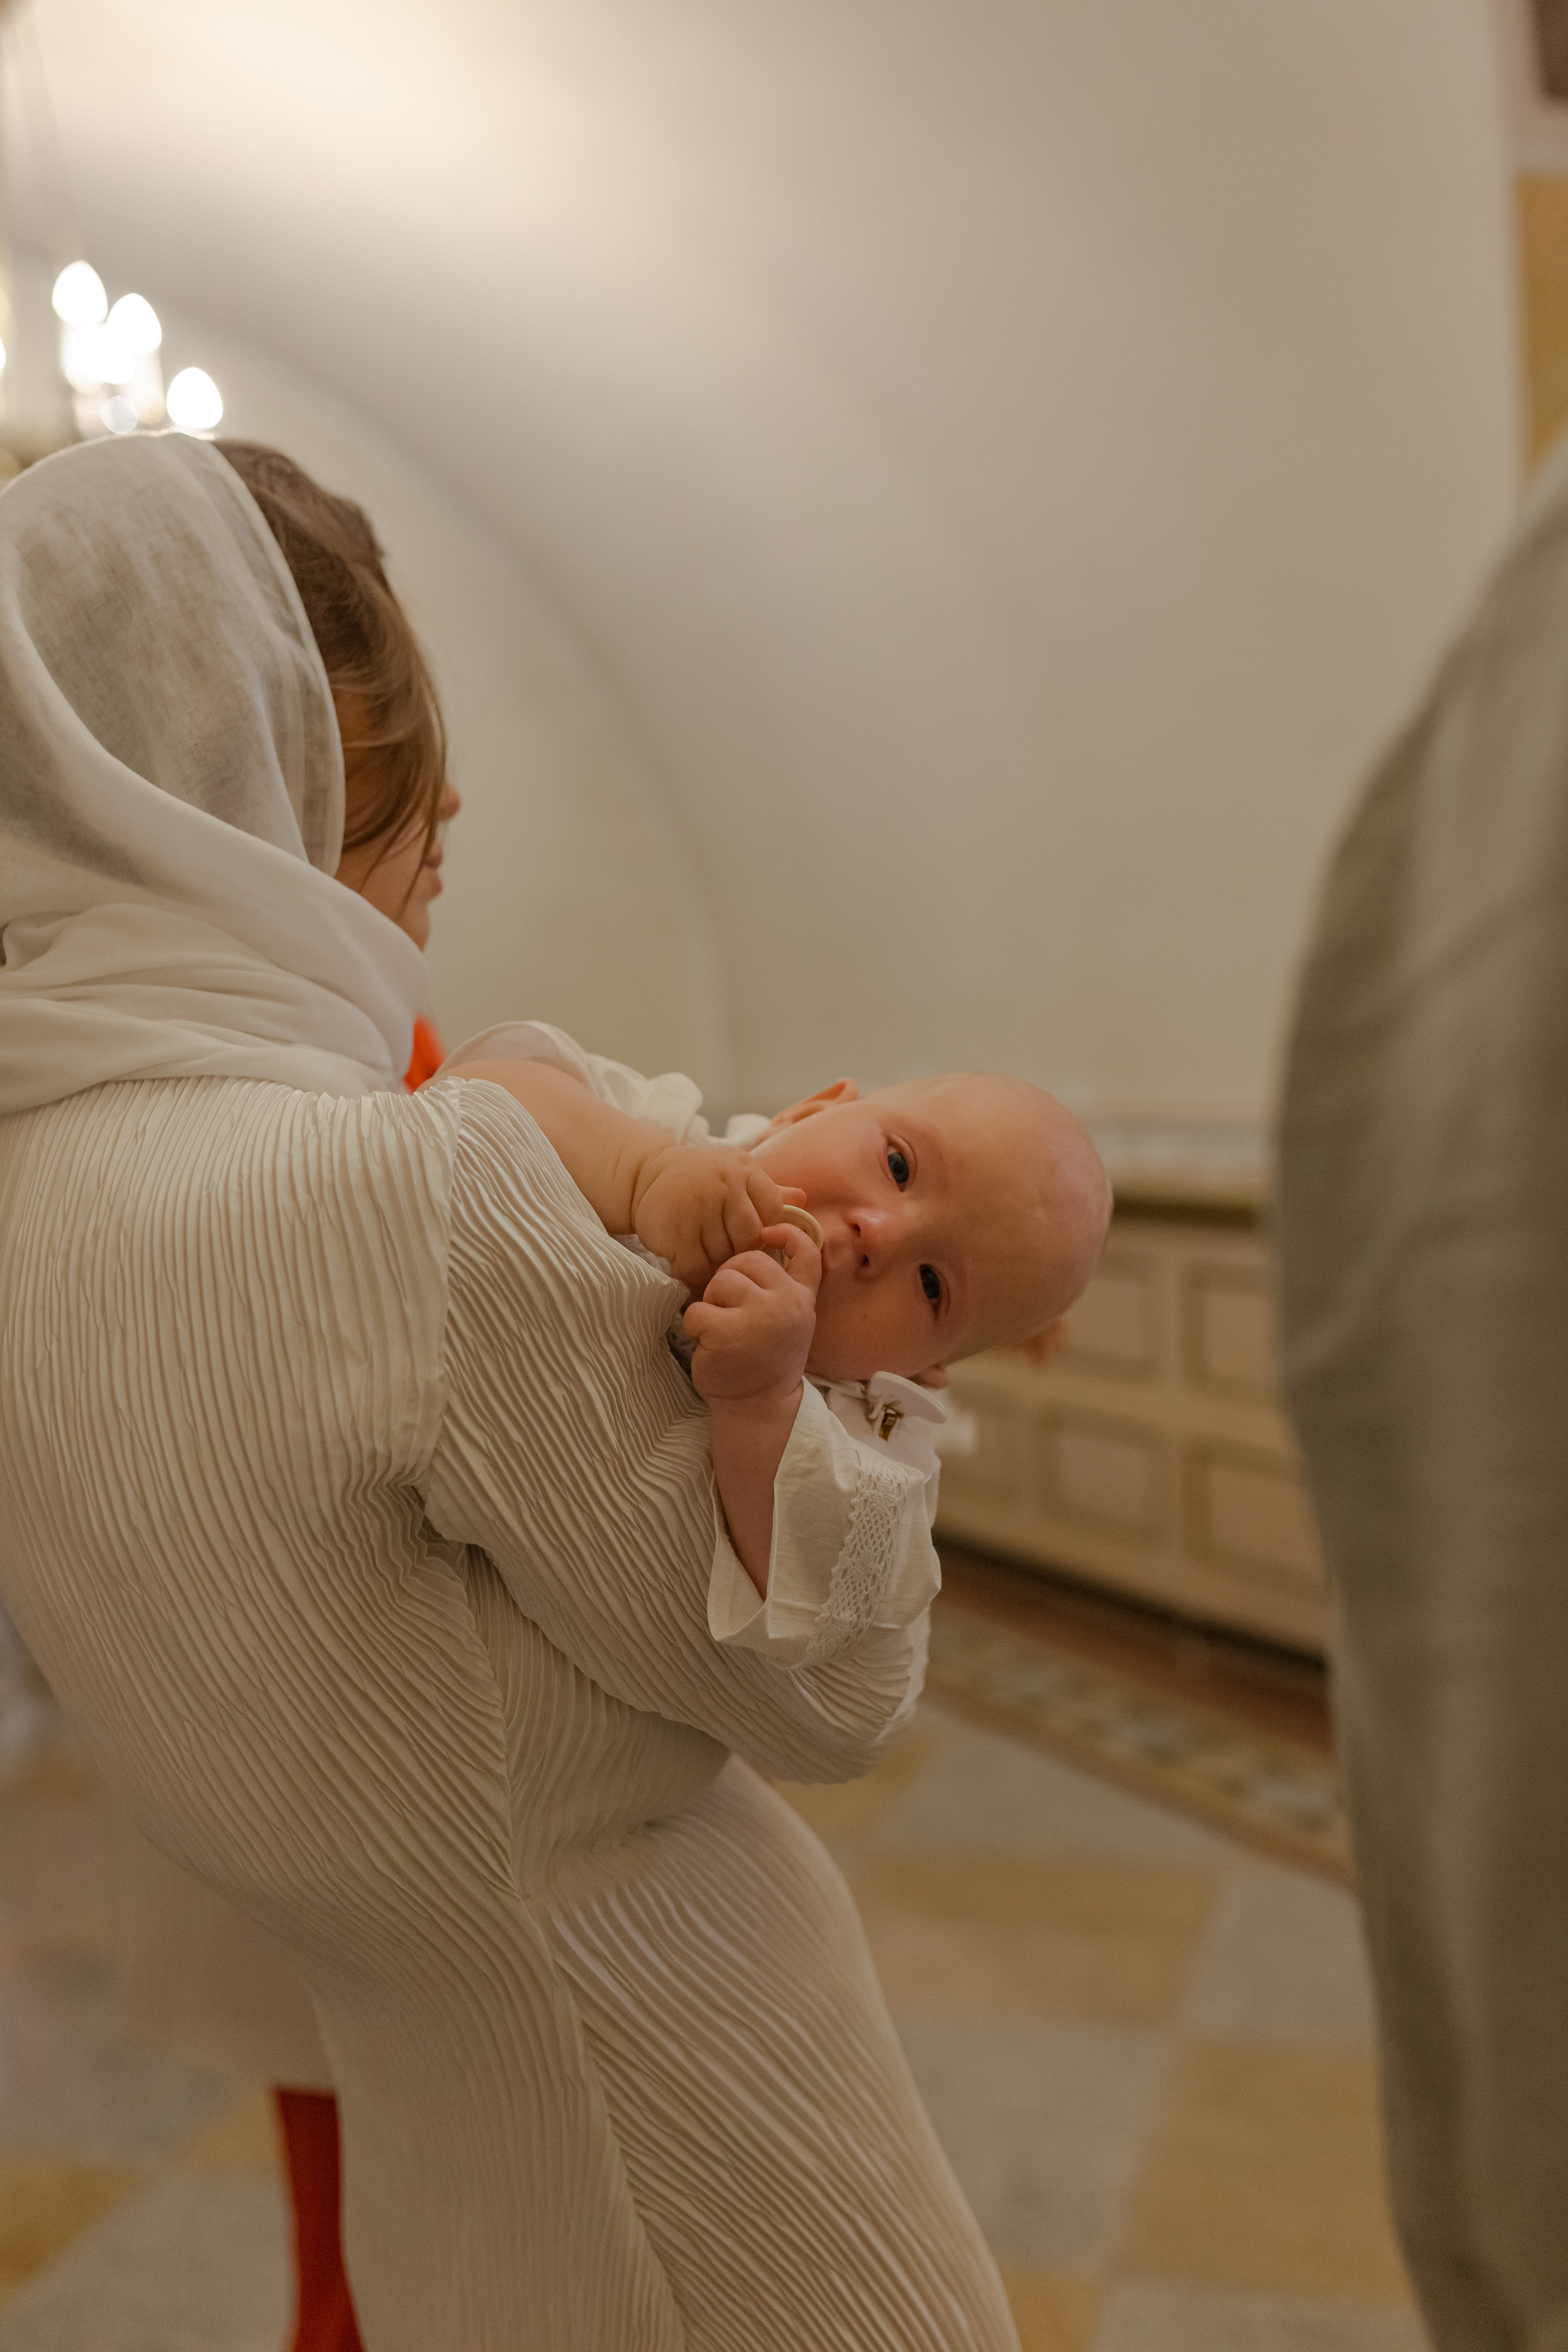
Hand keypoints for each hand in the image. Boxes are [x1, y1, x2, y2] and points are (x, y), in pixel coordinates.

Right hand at [631, 1144, 805, 1291]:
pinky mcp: (675, 1231)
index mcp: (743, 1170)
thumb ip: (769, 1190)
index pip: (772, 1210)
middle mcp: (722, 1184)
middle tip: (731, 1255)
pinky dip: (697, 1274)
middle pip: (749, 1237)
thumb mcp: (736, 1172)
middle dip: (742, 1252)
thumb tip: (804, 1198)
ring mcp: (697, 1207)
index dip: (766, 1230)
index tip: (752, 1236)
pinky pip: (697, 1266)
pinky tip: (694, 1266)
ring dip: (718, 1264)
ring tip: (712, 1260)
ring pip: (723, 1254)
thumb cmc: (701, 1177)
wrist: (647, 1174)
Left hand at [683, 1223, 820, 1404]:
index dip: (787, 1232)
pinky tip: (709, 1346)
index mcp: (801, 1298)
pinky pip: (697, 1310)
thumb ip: (781, 1288)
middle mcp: (787, 1303)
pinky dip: (695, 1327)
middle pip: (747, 1259)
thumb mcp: (787, 1320)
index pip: (807, 1250)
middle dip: (730, 1280)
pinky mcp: (727, 1332)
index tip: (767, 1232)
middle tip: (731, 1312)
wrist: (759, 1407)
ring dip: (712, 1303)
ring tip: (722, 1331)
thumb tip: (760, 1241)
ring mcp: (759, 1316)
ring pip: (720, 1280)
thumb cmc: (765, 1360)